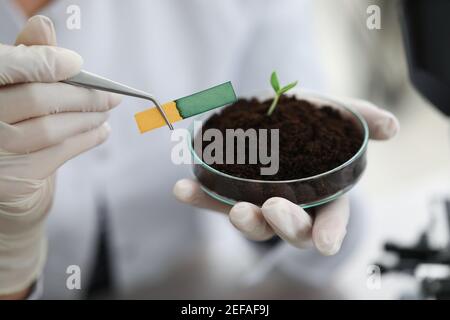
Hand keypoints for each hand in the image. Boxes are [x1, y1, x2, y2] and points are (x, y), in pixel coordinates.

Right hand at [0, 16, 120, 296]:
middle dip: (81, 96)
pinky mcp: (12, 180)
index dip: (44, 62)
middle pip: (36, 98)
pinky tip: (101, 132)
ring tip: (106, 114)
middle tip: (110, 96)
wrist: (5, 182)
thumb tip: (43, 24)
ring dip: (87, 119)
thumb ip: (26, 58)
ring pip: (50, 128)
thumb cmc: (11, 126)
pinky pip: (58, 154)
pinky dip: (86, 140)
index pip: (7, 66)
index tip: (77, 64)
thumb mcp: (14, 89)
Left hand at [173, 95, 398, 255]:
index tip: (326, 243)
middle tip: (275, 208)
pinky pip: (214, 199)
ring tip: (234, 209)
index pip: (332, 219)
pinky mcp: (230, 193)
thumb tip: (391, 126)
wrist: (277, 113)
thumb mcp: (338, 114)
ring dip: (242, 219)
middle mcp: (291, 205)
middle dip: (284, 224)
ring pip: (252, 223)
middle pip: (290, 228)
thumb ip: (362, 119)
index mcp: (323, 194)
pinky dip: (199, 196)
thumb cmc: (312, 119)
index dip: (331, 232)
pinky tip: (183, 188)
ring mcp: (258, 202)